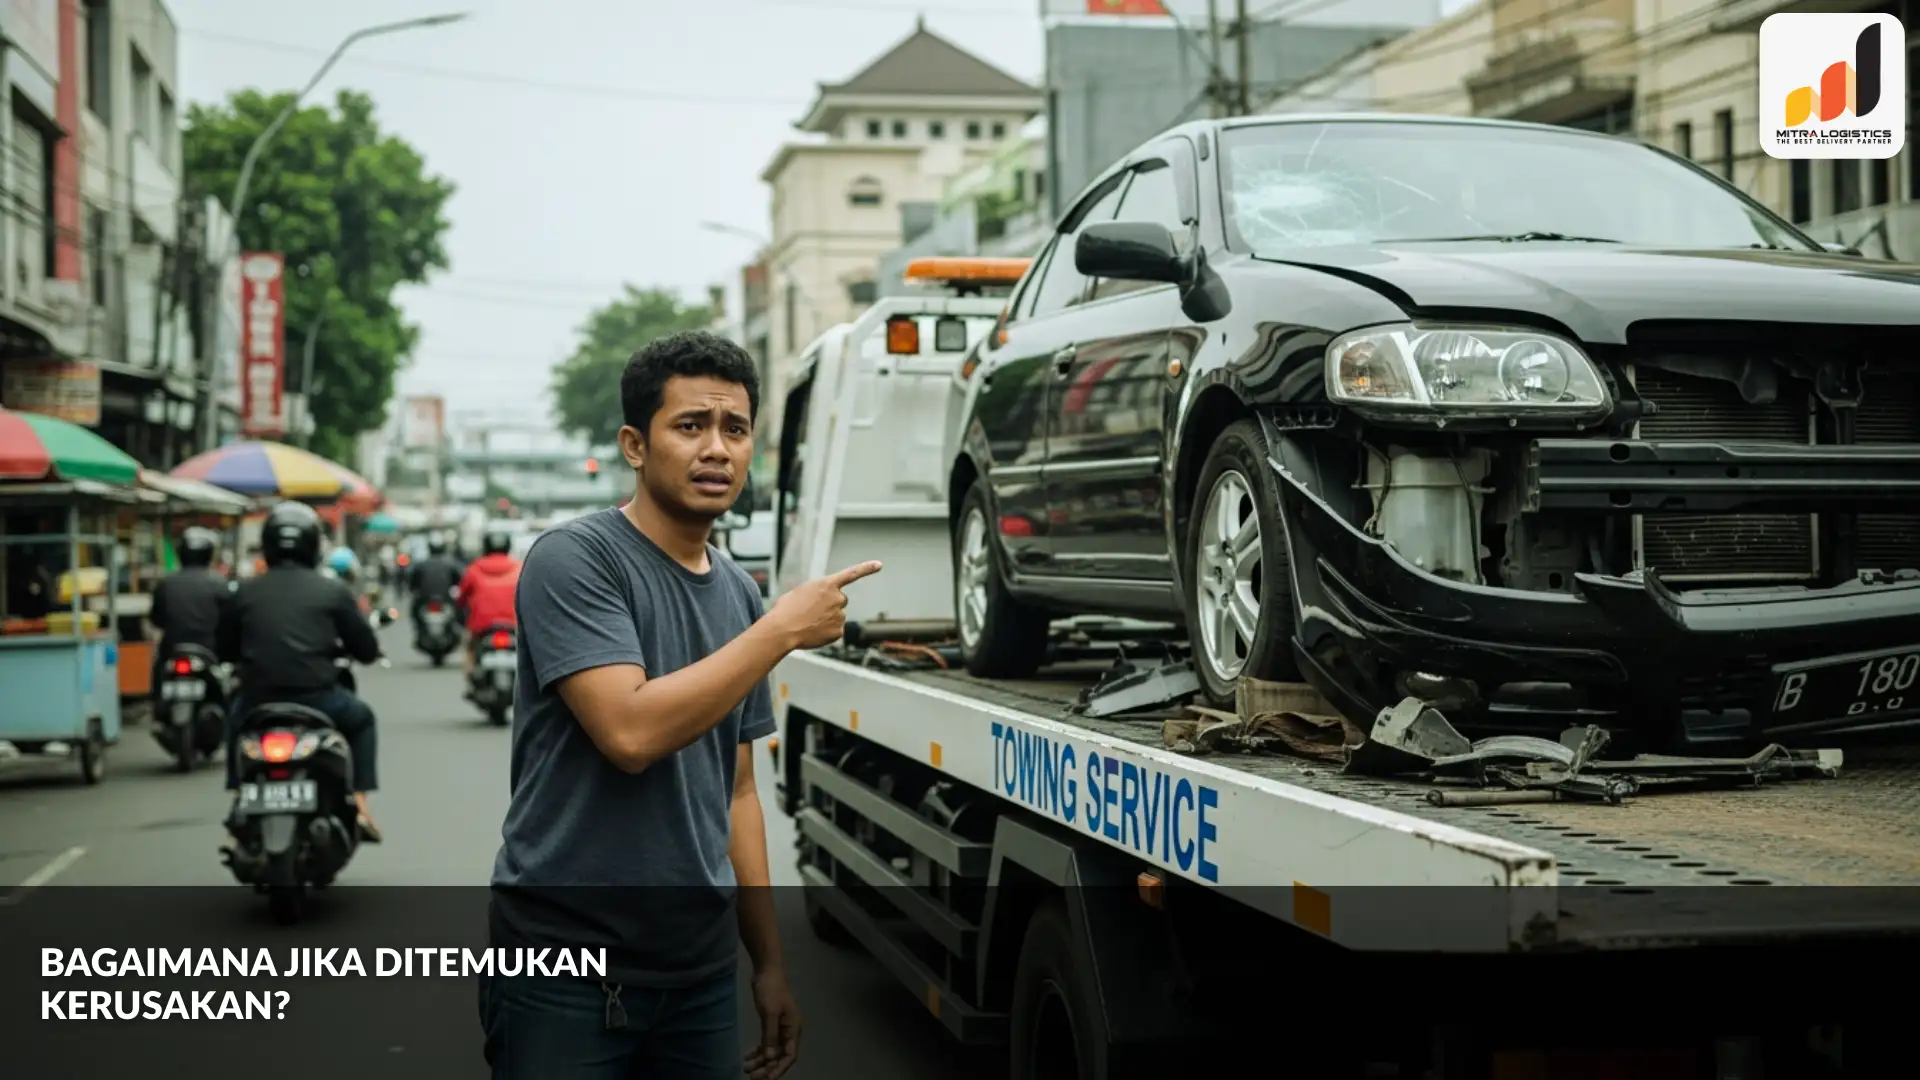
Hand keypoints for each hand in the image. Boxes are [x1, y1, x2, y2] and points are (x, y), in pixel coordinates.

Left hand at [744, 968, 800, 1079]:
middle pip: (779, 1055)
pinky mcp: (770, 1023)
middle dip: (767, 1067)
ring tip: (746, 1068)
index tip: (766, 1079)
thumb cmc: (771, 990)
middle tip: (752, 1076)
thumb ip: (770, 1035)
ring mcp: (780, 1028)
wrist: (767, 971)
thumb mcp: (770, 1013)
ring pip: (771, 1050)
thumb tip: (769, 1057)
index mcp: (794, 1029)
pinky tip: (747, 1056)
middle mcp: (789, 1031)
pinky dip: (758, 1050)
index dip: (779, 1069)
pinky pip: (766, 1042)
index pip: (789, 1055)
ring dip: (760, 1060)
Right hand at [765, 561, 882, 649]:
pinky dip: (826, 632)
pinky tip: (812, 632)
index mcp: (826, 584)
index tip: (879, 564)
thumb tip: (819, 604)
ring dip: (826, 619)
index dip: (866, 568)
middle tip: (812, 611)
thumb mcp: (799, 593)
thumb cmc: (785, 611)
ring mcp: (840, 615)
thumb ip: (815, 594)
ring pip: (837, 616)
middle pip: (840, 600)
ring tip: (808, 623)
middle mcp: (837, 598)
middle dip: (830, 605)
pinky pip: (835, 631)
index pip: (851, 574)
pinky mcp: (839, 631)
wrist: (781, 630)